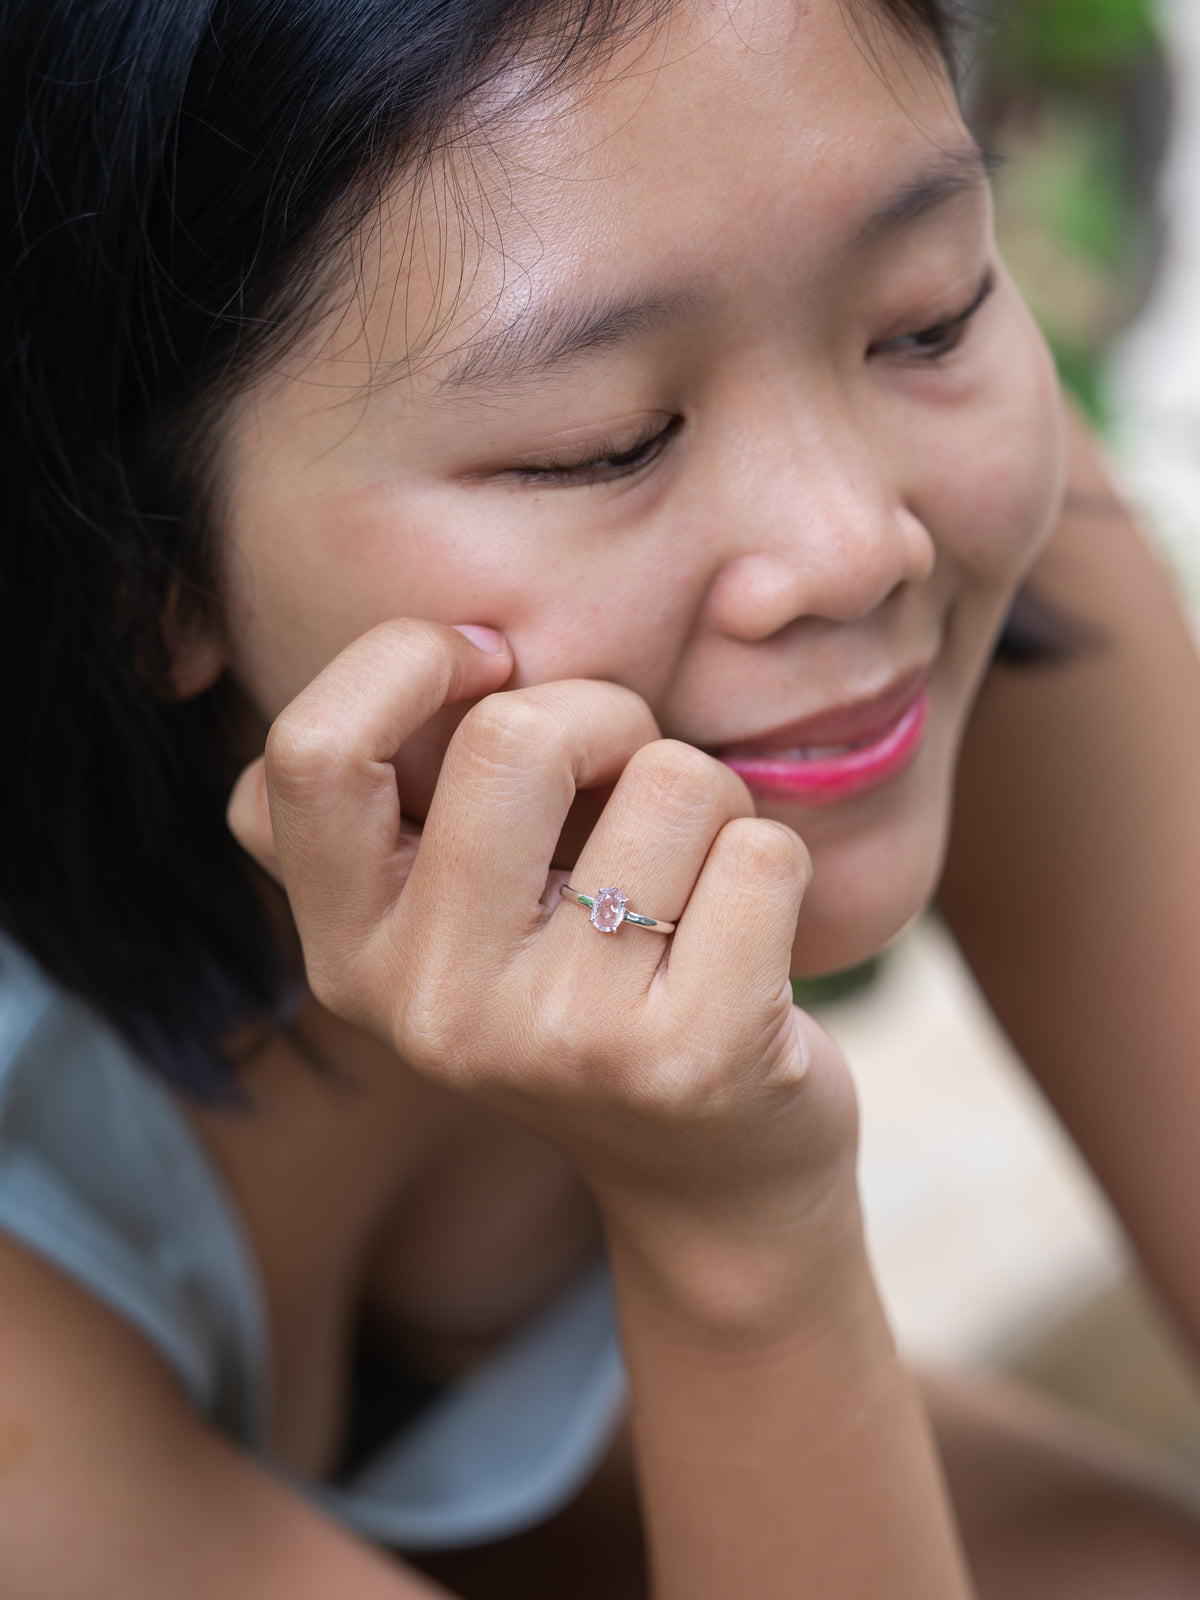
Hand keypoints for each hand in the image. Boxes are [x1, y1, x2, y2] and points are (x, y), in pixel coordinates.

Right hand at [228, 620, 858, 1304]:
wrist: (709, 1178)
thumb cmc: (582, 993)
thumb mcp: (454, 920)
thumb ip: (397, 801)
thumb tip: (456, 645)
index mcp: (349, 954)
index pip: (309, 754)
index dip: (408, 660)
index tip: (492, 664)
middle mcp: (432, 1006)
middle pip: (515, 734)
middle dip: (608, 716)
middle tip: (629, 780)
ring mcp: (560, 1039)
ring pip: (672, 778)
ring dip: (709, 799)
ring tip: (690, 883)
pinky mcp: (689, 1057)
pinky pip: (762, 850)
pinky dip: (772, 861)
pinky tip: (745, 937)